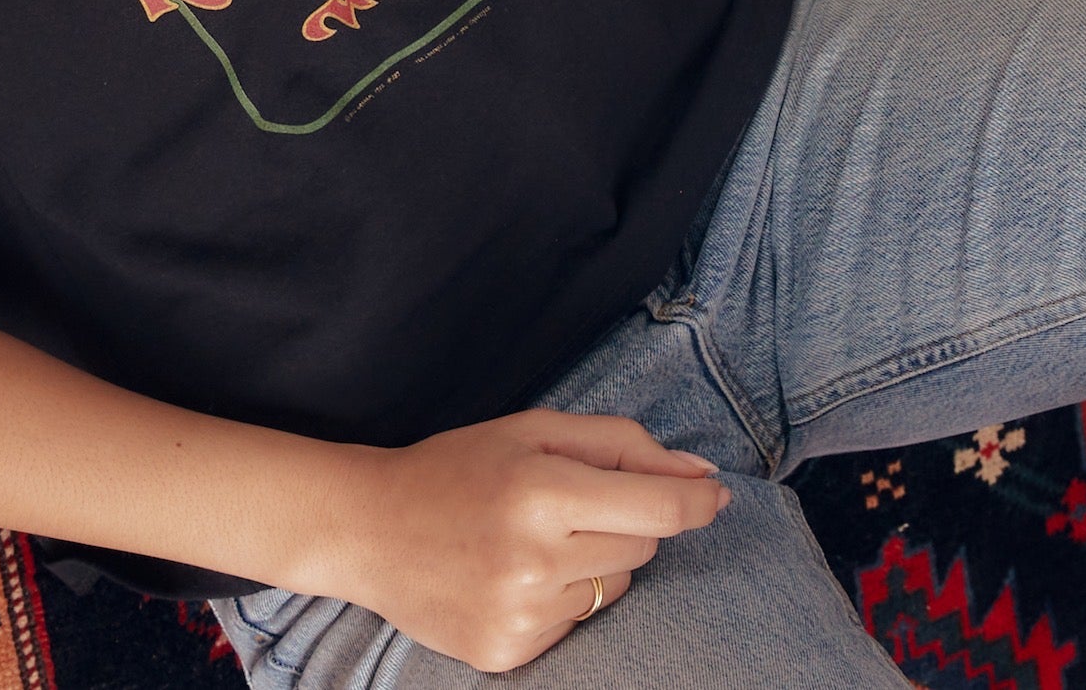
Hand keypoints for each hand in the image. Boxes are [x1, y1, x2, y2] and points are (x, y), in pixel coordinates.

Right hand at [322, 409, 731, 672]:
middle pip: (641, 547)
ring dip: (595, 561)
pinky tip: (513, 576)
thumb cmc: (455, 467)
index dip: (695, 499)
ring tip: (535, 540)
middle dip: (625, 519)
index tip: (715, 495)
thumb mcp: (529, 432)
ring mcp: (523, 614)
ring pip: (615, 589)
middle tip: (570, 502)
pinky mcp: (511, 653)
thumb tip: (699, 475)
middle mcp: (535, 559)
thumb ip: (619, 443)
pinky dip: (561, 599)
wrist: (370, 530)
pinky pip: (578, 625)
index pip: (656, 507)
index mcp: (539, 490)